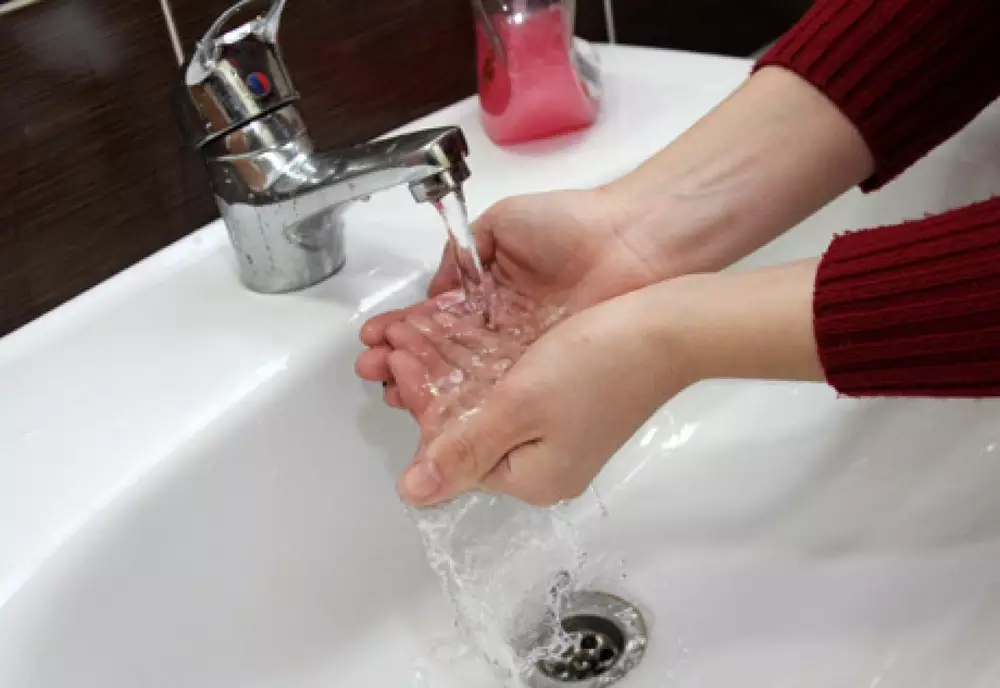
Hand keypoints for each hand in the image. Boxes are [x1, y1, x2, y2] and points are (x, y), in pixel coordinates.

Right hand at [355, 188, 660, 407]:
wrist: (636, 243)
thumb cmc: (575, 224)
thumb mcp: (502, 225)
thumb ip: (460, 258)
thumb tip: (432, 292)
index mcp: (490, 294)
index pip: (436, 321)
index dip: (404, 331)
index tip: (375, 340)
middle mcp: (503, 330)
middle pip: (445, 356)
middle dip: (405, 363)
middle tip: (374, 371)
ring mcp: (524, 356)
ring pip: (466, 379)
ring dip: (427, 386)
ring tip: (393, 389)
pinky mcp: (546, 374)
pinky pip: (500, 392)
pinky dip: (468, 400)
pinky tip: (435, 404)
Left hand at [390, 261, 822, 506]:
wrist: (669, 326)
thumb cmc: (602, 363)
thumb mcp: (519, 407)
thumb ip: (464, 448)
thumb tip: (414, 493)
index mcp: (531, 477)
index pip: (451, 450)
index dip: (418, 404)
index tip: (396, 362)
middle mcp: (544, 464)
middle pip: (466, 429)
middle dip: (428, 384)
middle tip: (397, 344)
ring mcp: (558, 433)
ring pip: (484, 405)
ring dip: (450, 370)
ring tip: (421, 332)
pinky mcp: (567, 403)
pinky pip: (510, 390)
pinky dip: (484, 366)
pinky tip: (467, 335)